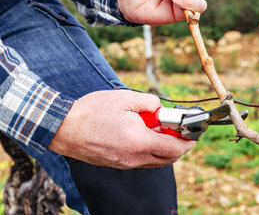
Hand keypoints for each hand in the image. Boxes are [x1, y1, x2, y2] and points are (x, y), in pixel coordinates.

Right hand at [48, 90, 194, 168]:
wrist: (63, 128)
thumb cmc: (92, 111)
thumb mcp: (126, 98)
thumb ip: (150, 103)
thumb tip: (161, 110)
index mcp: (139, 141)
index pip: (174, 148)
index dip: (188, 141)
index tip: (192, 134)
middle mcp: (134, 158)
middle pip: (168, 159)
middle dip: (179, 146)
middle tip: (179, 131)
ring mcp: (125, 164)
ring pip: (155, 162)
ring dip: (164, 149)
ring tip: (159, 130)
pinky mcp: (117, 164)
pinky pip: (142, 162)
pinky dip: (150, 151)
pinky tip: (143, 136)